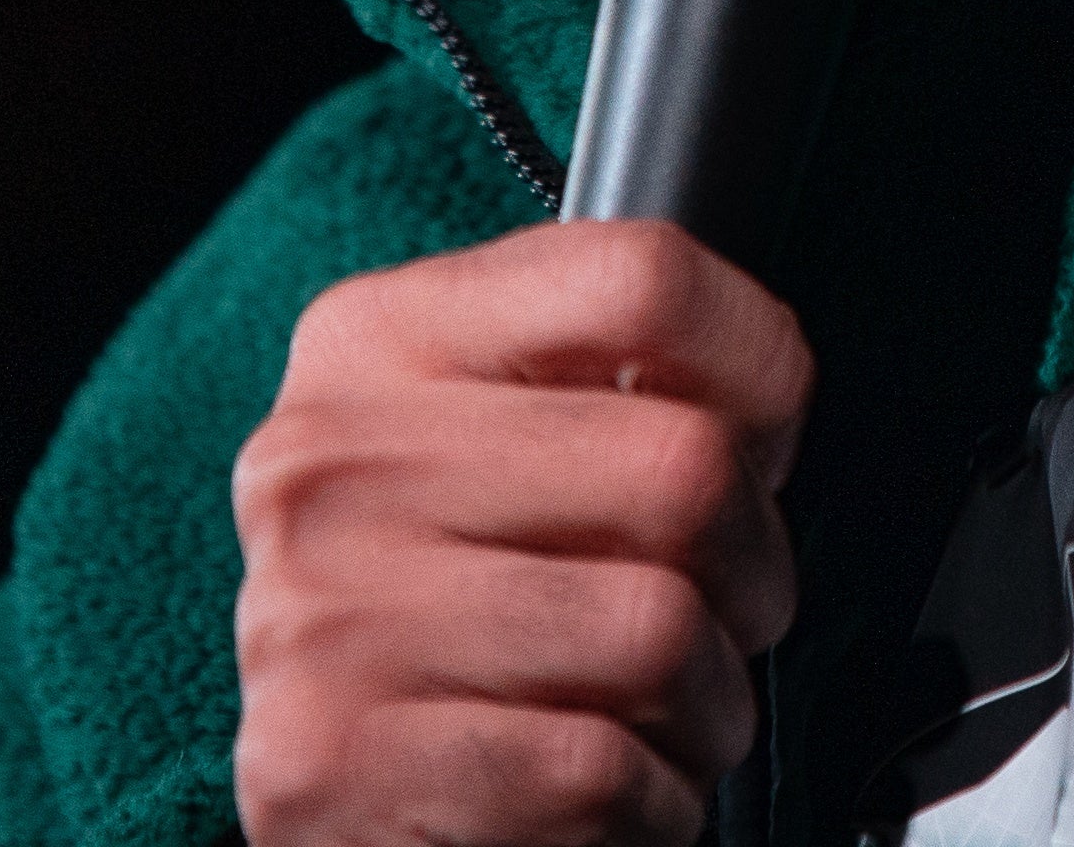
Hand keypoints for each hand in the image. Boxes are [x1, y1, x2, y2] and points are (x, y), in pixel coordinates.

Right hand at [228, 215, 813, 844]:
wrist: (309, 788)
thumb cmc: (443, 597)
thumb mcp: (490, 432)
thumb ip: (607, 369)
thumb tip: (764, 382)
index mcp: (378, 339)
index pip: (642, 279)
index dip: (757, 364)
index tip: (759, 433)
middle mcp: (330, 461)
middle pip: (684, 464)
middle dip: (753, 567)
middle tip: (723, 605)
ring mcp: (321, 615)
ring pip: (658, 631)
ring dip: (707, 704)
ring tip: (657, 708)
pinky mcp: (329, 766)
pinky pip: (598, 772)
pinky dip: (649, 804)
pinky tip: (605, 788)